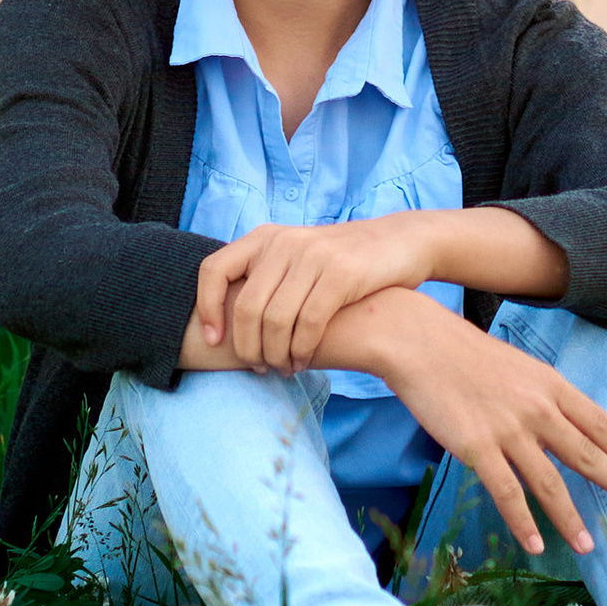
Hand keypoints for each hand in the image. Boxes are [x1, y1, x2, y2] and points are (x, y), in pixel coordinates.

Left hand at [193, 213, 432, 370]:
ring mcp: (314, 255)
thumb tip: (227, 324)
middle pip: (246, 307)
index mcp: (265, 237)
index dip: (206, 308)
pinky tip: (303, 360)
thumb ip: (265, 278)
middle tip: (259, 367)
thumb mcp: (296, 256)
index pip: (214, 269)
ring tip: (283, 368)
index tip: (214, 341)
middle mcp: (284, 241)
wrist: (400, 243)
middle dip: (248, 347)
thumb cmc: (340, 263)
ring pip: (276, 320)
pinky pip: (309, 323)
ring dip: (276, 355)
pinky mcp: (342, 273)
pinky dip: (301, 350)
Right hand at [358, 295, 606, 562]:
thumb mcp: (517, 365)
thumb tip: (561, 421)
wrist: (420, 342)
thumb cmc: (464, 353)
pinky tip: (535, 545)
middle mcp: (537, 407)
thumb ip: (541, 394)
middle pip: (586, 452)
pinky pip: (507, 494)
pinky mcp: (478, 447)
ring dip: (571, 518)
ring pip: (551, 483)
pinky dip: (523, 523)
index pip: (598, 421)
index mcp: (549, 384)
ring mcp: (508, 429)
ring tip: (589, 545)